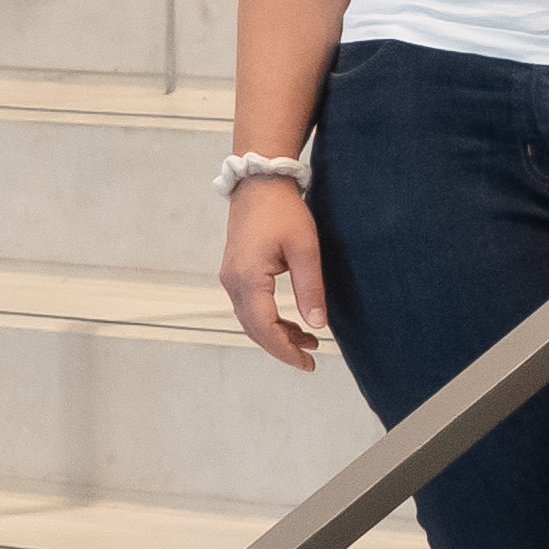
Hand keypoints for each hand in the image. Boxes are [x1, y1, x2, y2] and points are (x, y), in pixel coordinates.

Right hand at [220, 179, 329, 370]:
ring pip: (251, 319)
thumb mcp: (305, 249)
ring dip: (277, 333)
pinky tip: (292, 322)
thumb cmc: (284, 212)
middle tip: (311, 358)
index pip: (263, 328)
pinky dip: (270, 319)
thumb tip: (317, 325)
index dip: (285, 350)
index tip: (308, 364)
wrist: (260, 184)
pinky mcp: (236, 273)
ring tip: (309, 341)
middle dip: (281, 347)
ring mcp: (231, 278)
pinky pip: (250, 306)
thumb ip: (310, 288)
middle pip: (254, 328)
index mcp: (247, 280)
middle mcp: (232, 283)